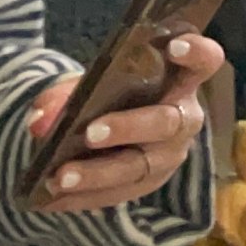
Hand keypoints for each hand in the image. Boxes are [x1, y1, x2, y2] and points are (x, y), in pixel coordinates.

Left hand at [27, 34, 221, 212]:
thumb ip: (65, 94)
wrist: (112, 128)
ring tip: (60, 178)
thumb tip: (41, 118)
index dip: (195, 53)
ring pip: (141, 166)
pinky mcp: (151, 183)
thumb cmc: (111, 95)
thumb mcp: (90, 85)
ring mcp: (170, 155)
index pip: (204, 61)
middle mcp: (184, 119)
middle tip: (90, 133)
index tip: (172, 47)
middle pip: (167, 123)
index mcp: (180, 80)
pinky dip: (85, 197)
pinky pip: (121, 194)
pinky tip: (54, 199)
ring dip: (99, 173)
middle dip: (129, 127)